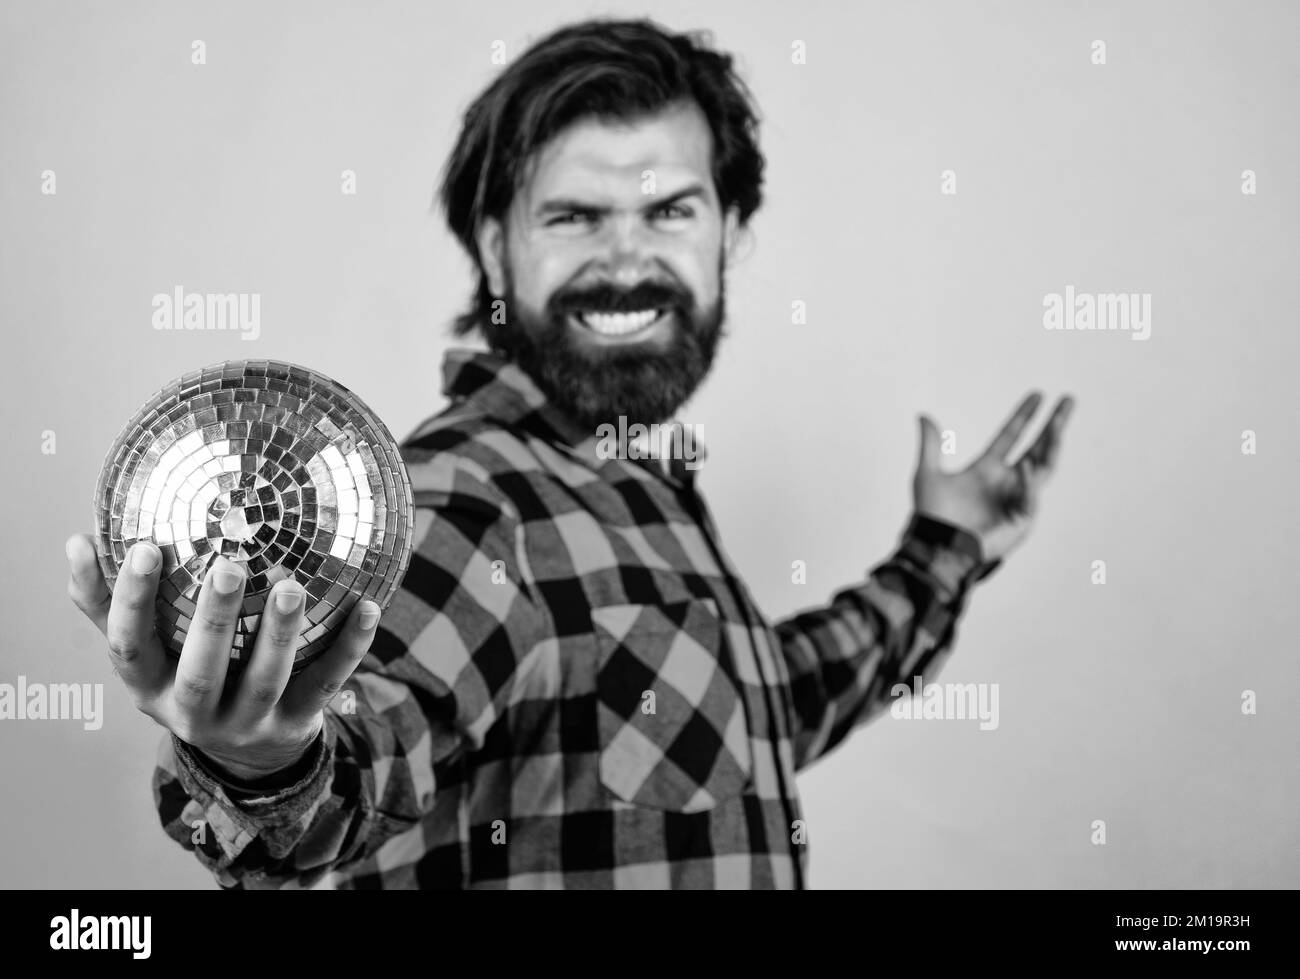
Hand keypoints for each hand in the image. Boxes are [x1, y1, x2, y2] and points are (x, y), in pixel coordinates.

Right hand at [65, 535, 381, 780]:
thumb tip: (77, 541)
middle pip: (200, 674)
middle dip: (214, 622)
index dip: (132, 601)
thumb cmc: (186, 673)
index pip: (130, 646)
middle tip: (229, 566)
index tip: (144, 547)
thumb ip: (104, 602)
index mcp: (149, 687)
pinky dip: (350, 646)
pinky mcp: (296, 724)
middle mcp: (192, 713)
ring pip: (264, 682)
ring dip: (281, 634)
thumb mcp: (145, 649)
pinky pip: (326, 683)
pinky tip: (367, 605)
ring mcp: (247, 722)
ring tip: (294, 586)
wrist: (247, 753)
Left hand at [912, 391, 1074, 562]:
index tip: (1038, 394)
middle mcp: (1006, 481)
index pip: (1011, 436)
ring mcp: (1017, 499)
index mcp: (987, 468)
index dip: (1024, 416)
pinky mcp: (1021, 519)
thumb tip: (923, 416)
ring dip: (1053, 445)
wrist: (937, 545)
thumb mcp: (928, 474)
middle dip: (1054, 424)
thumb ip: (930, 446)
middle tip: (1068, 399)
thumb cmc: (933, 515)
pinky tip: (1026, 468)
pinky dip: (1028, 483)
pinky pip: (1029, 497)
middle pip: (1037, 447)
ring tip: (1059, 425)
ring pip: (1043, 468)